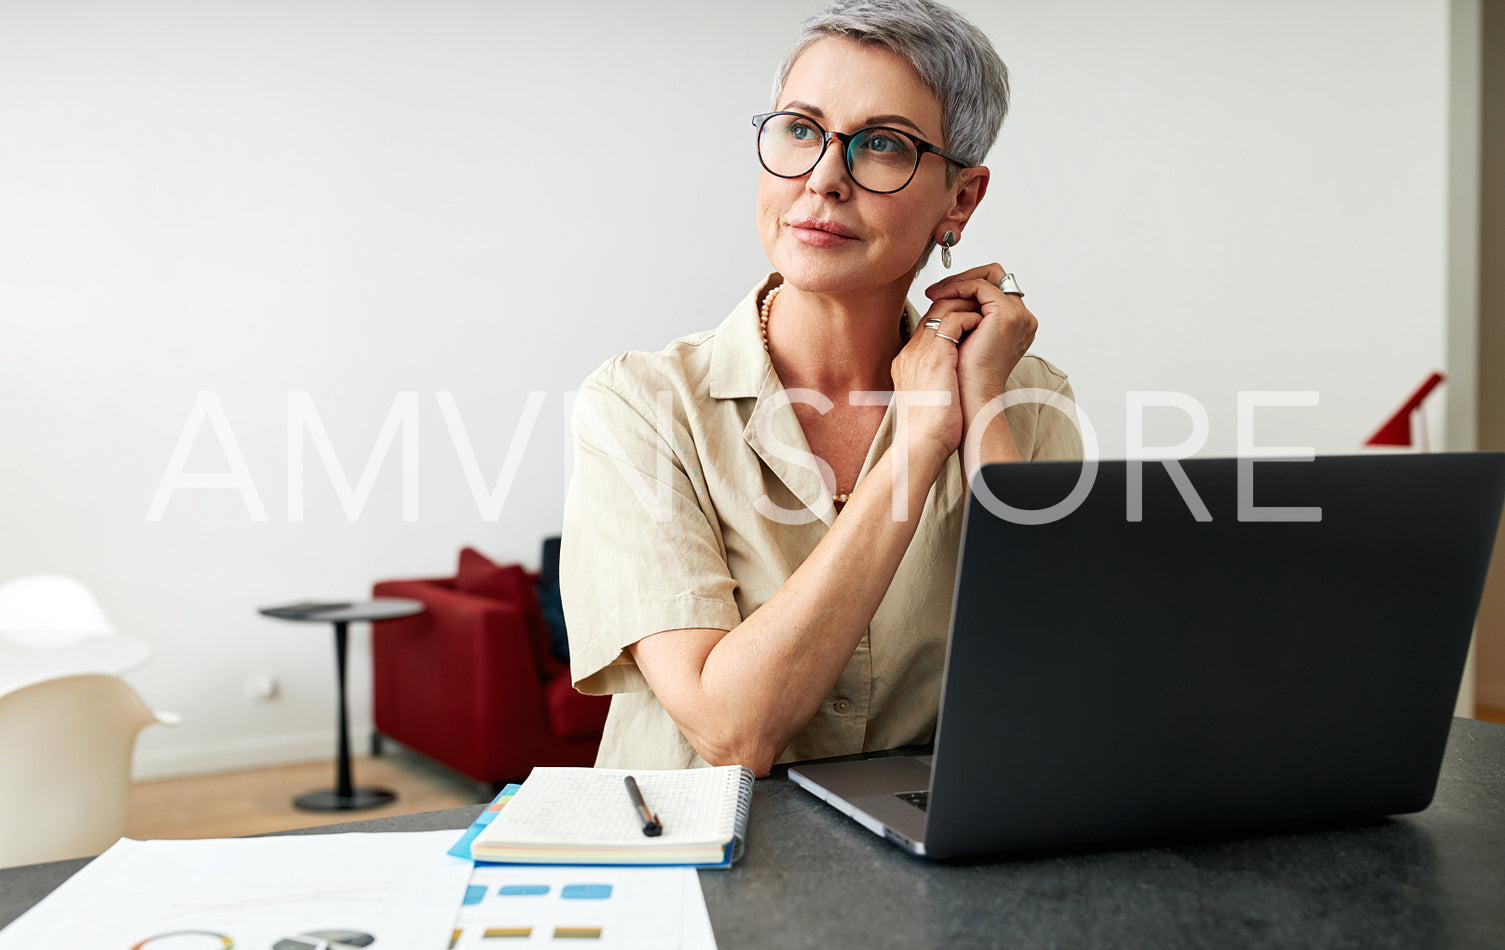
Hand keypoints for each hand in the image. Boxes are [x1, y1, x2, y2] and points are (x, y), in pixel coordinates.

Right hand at [889, 304, 983, 472]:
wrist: (921, 445)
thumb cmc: (929, 433)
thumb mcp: (929, 401)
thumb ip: (937, 385)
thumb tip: (954, 385)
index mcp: (907, 363)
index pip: (928, 326)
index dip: (950, 319)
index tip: (971, 322)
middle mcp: (910, 352)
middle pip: (933, 311)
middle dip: (959, 305)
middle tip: (982, 310)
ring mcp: (920, 351)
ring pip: (943, 308)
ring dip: (968, 308)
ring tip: (986, 316)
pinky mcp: (935, 355)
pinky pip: (954, 320)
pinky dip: (972, 319)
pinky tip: (984, 328)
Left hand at [924, 263, 1035, 413]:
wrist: (970, 397)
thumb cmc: (965, 377)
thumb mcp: (966, 339)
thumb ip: (966, 318)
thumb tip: (946, 299)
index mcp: (1015, 324)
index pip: (994, 288)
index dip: (966, 286)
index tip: (939, 295)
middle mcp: (1022, 317)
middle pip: (994, 277)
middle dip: (962, 278)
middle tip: (935, 291)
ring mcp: (1017, 315)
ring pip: (988, 276)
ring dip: (957, 281)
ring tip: (934, 294)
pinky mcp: (1006, 315)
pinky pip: (981, 286)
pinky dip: (959, 287)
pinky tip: (940, 298)